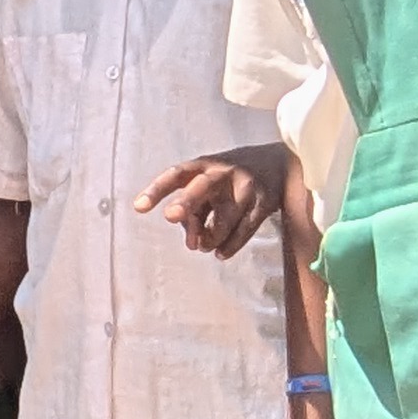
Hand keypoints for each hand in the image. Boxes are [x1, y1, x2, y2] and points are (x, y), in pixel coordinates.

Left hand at [140, 142, 290, 258]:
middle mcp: (223, 172)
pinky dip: (229, 246)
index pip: (176, 175)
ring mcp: (245, 187)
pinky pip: (243, 231)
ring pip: (222, 220)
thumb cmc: (229, 179)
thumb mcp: (208, 184)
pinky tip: (220, 253)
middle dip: (186, 203)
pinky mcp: (264, 204)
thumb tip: (192, 244)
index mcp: (202, 164)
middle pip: (202, 187)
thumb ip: (195, 211)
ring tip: (203, 245)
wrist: (279, 164)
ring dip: (208, 238)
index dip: (156, 190)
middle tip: (170, 217)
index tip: (138, 207)